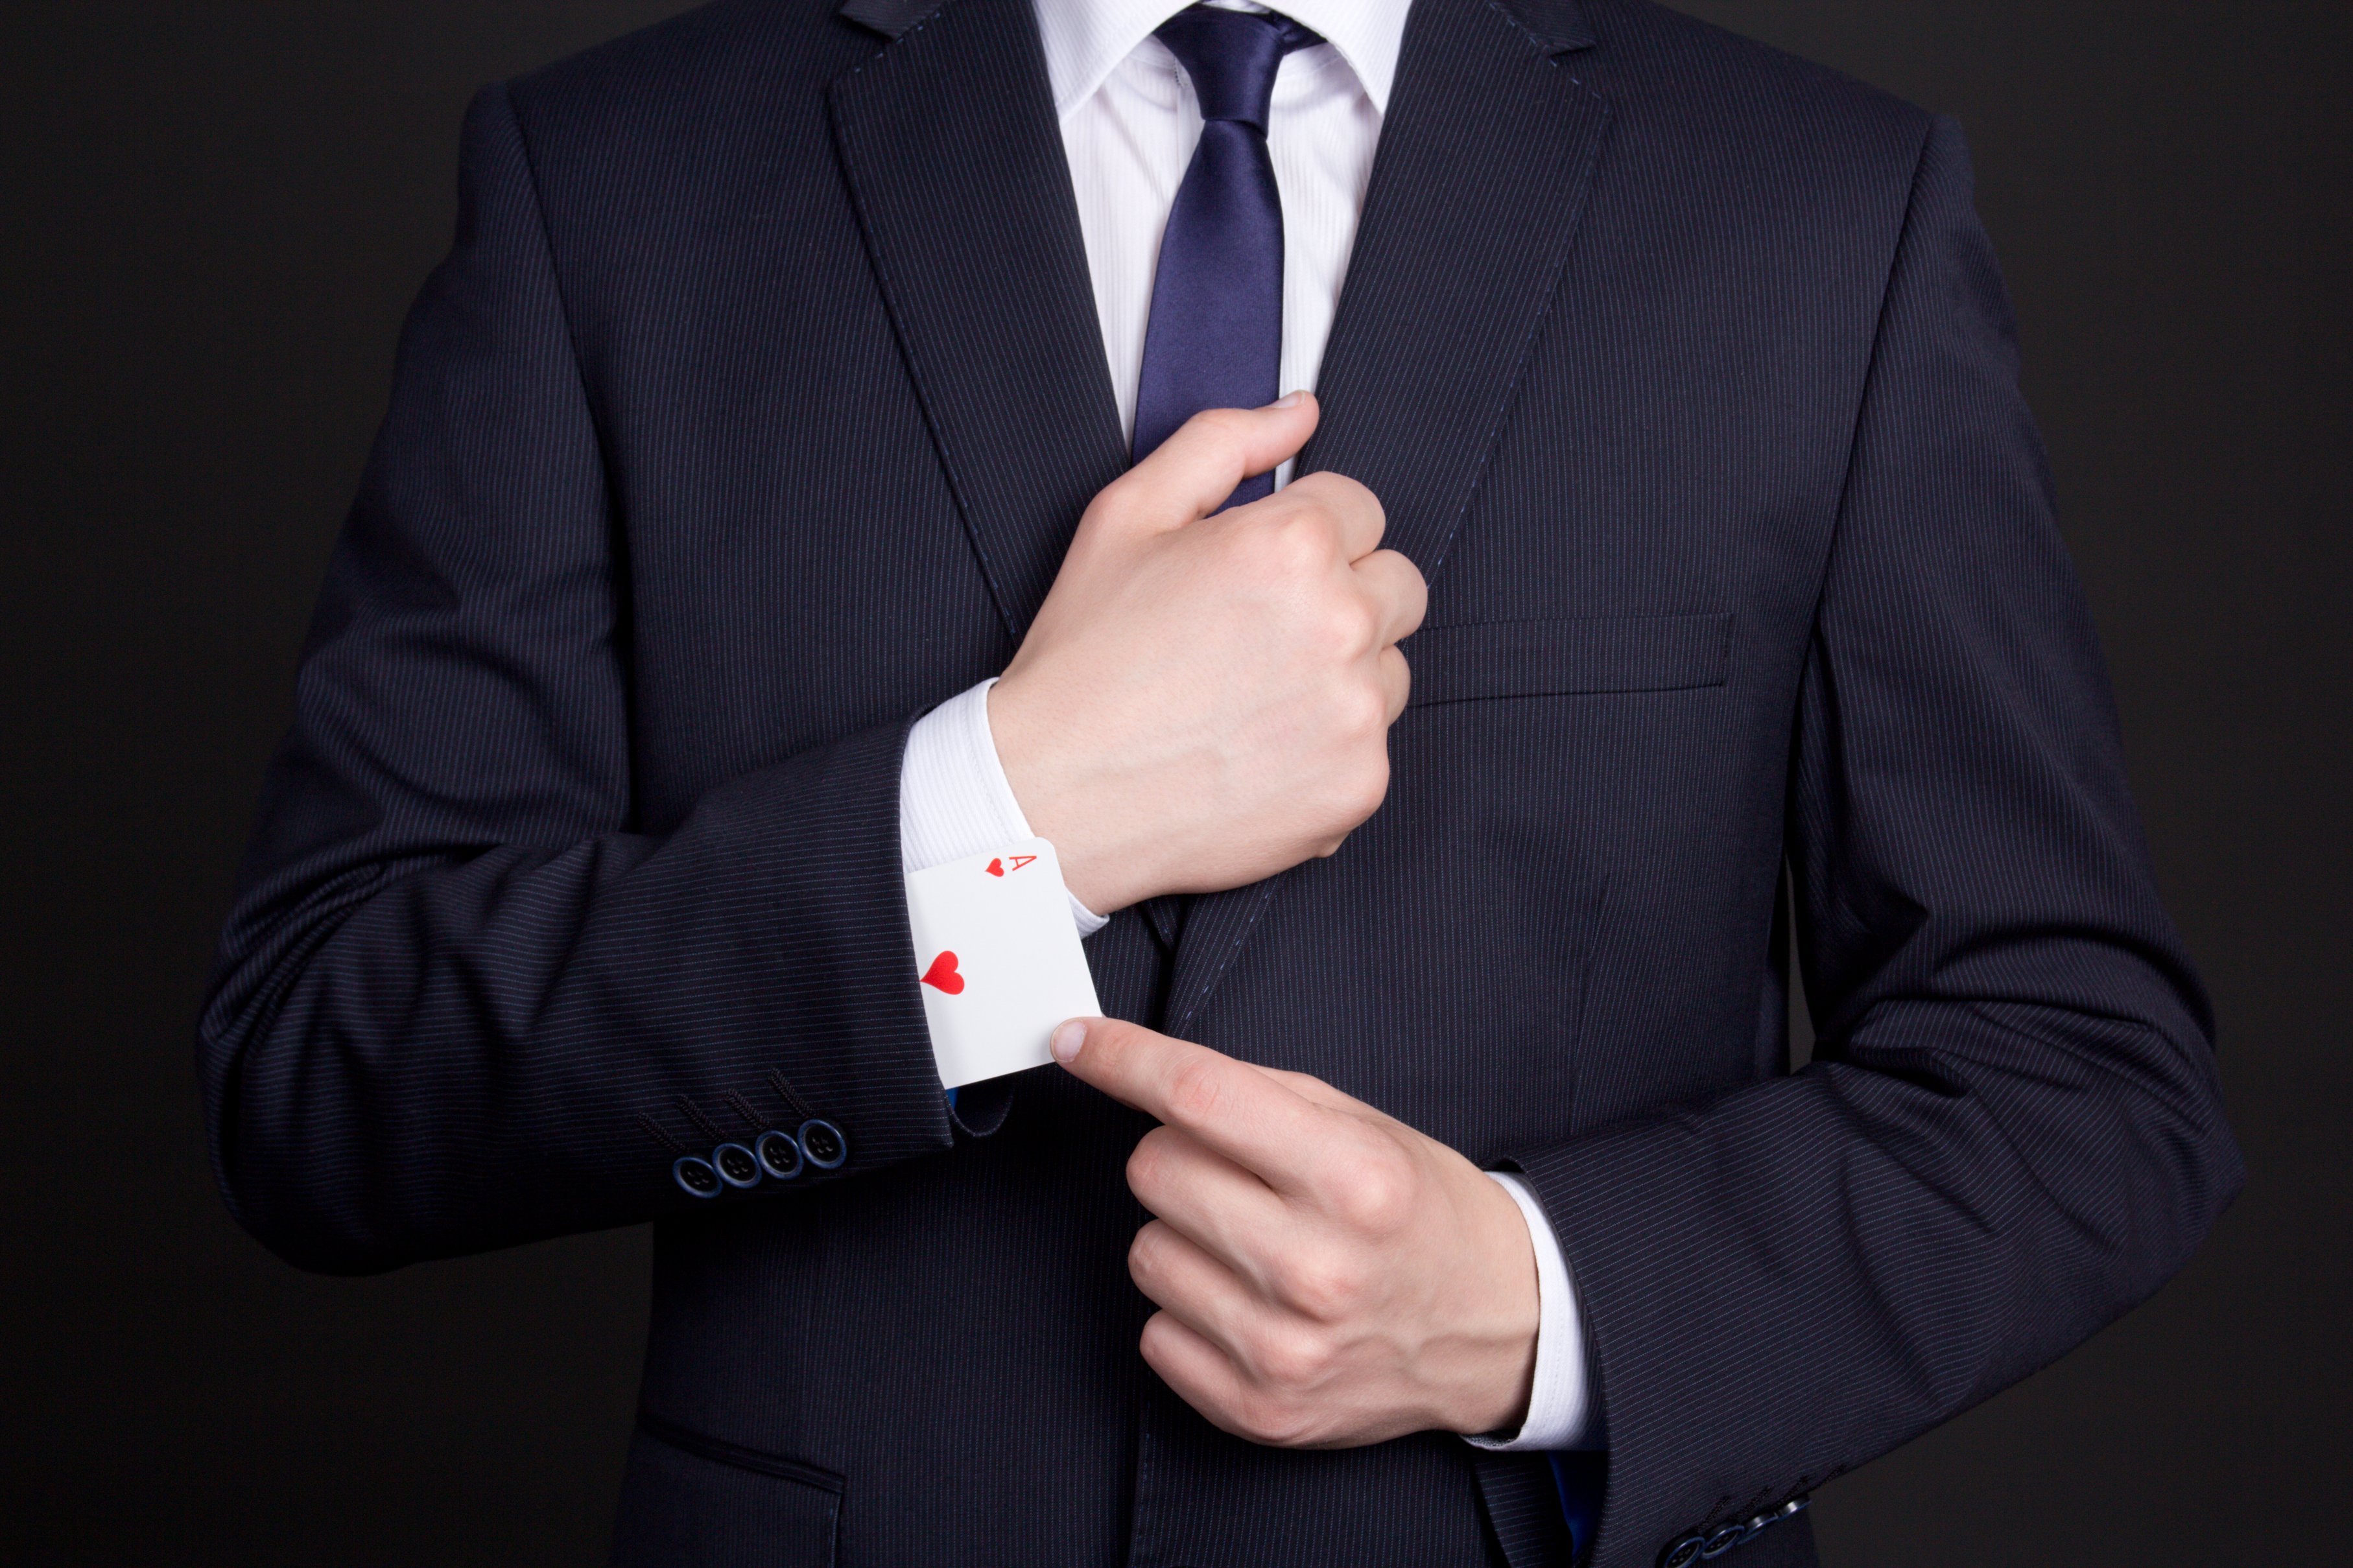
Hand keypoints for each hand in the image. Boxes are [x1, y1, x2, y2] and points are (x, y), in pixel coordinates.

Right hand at [988, 394, 1425, 914]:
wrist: (1055, 797)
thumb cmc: (1084, 660)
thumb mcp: (1126, 516)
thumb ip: (1222, 442)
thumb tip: (1299, 412)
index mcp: (1293, 544)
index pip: (1361, 509)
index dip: (1302, 537)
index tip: (1256, 576)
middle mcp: (1341, 622)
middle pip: (1397, 585)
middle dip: (1340, 597)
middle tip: (1256, 636)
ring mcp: (1357, 710)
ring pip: (1390, 668)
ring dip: (1342, 675)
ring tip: (1251, 698)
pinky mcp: (1360, 783)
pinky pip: (1373, 746)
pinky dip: (1327, 750)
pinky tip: (1255, 751)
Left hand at [1051, 1016, 1539, 1447]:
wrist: (1500, 1326)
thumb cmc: (1423, 1216)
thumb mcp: (1365, 1127)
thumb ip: (1255, 1094)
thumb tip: (1140, 1065)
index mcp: (1352, 1178)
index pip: (1197, 1097)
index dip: (1121, 1058)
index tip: (1077, 1041)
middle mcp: (1318, 1265)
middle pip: (1154, 1171)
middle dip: (1180, 1157)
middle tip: (1238, 1176)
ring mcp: (1285, 1346)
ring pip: (1144, 1253)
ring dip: (1184, 1239)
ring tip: (1256, 1246)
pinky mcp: (1262, 1407)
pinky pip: (1156, 1334)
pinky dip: (1191, 1313)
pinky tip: (1251, 1304)